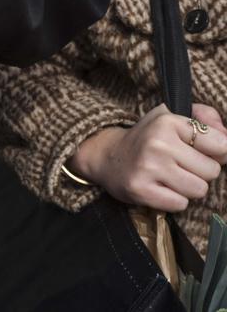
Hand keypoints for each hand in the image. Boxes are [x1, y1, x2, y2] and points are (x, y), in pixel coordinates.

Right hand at [68, 104, 226, 212]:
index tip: (199, 152)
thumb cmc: (147, 138)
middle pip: (211, 171)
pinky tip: (160, 188)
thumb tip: (226, 134)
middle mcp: (158, 143)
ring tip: (171, 178)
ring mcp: (148, 167)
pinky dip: (174, 200)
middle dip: (200, 172)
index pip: (221, 145)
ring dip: (188, 188)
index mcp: (168, 122)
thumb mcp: (171, 117)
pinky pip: (180, 204)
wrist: (107, 156)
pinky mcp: (140, 190)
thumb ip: (203, 118)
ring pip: (198, 189)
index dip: (216, 153)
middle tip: (180, 166)